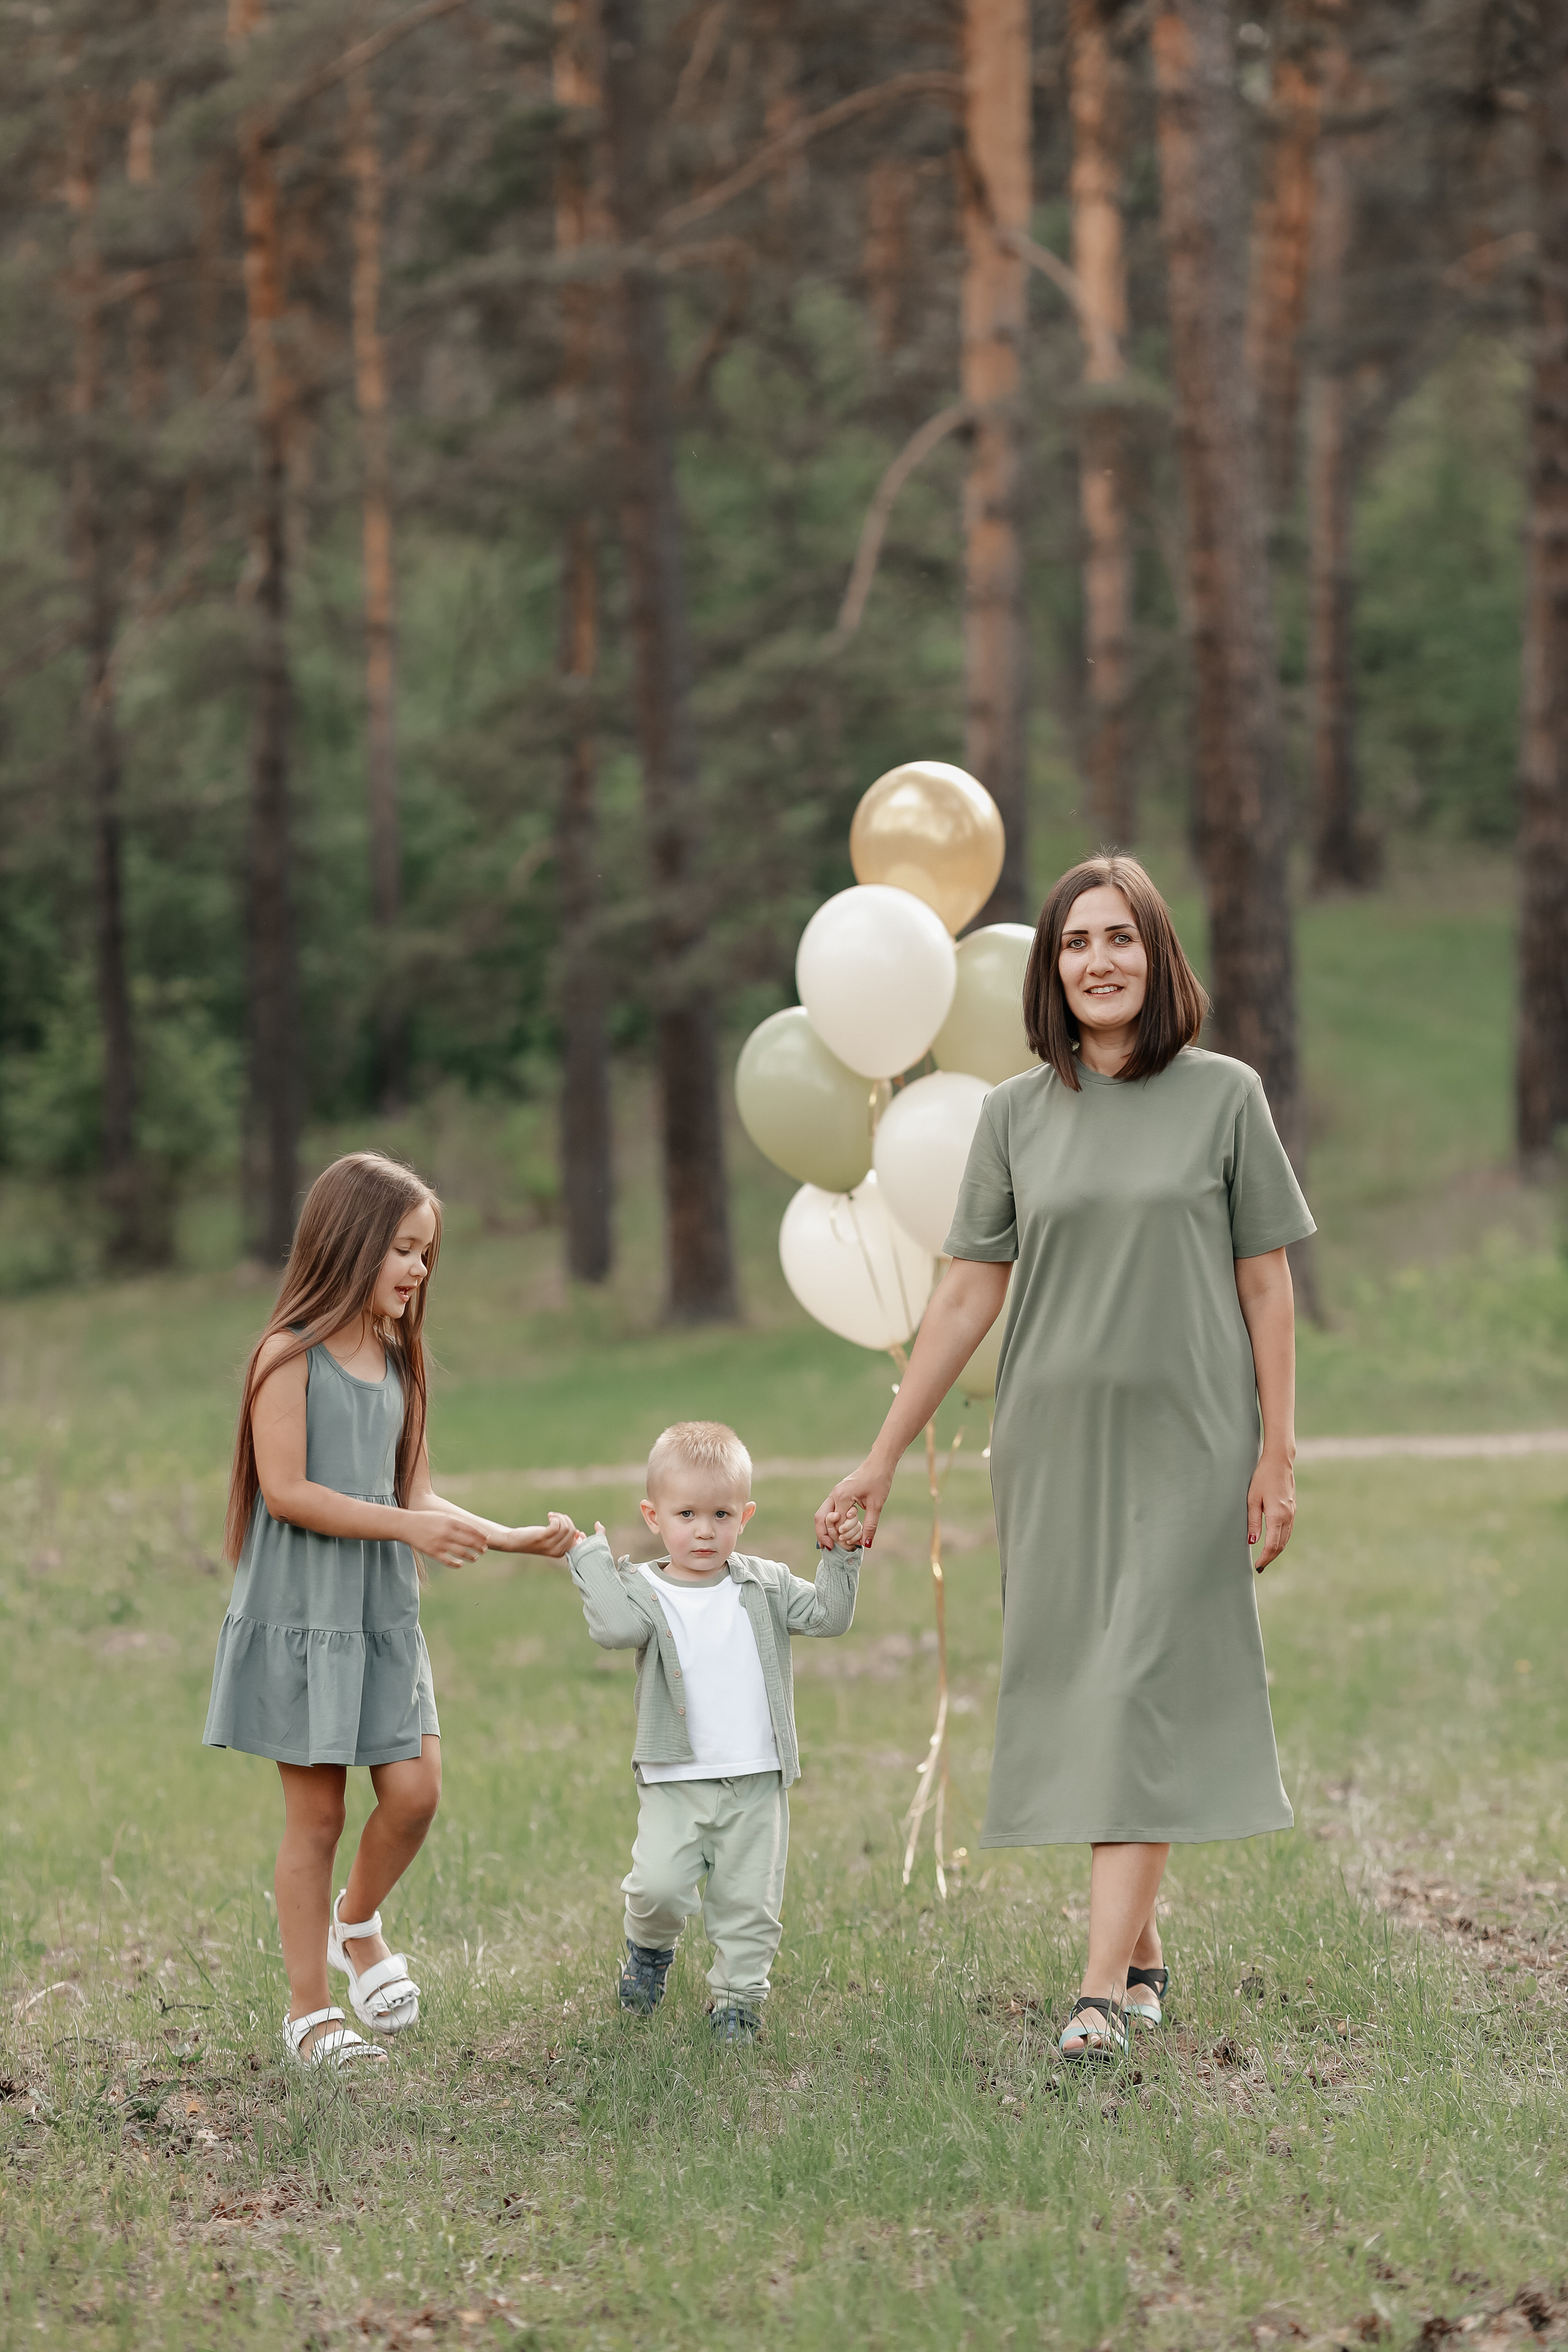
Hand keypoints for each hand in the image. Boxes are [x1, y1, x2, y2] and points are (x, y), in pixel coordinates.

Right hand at [406, 1507, 490, 1568]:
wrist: (406, 1525)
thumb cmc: (427, 1519)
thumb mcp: (443, 1515)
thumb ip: (457, 1522)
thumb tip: (473, 1529)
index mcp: (450, 1520)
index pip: (471, 1528)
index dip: (481, 1535)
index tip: (488, 1540)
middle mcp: (446, 1531)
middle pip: (469, 1541)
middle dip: (479, 1546)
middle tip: (484, 1550)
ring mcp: (439, 1543)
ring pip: (461, 1552)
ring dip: (471, 1556)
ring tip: (475, 1558)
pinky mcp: (432, 1552)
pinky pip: (448, 1561)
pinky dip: (456, 1564)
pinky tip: (460, 1564)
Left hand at [500, 1511, 581, 1558]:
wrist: (515, 1541)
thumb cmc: (534, 1538)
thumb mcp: (551, 1539)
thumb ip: (564, 1537)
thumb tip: (578, 1533)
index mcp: (561, 1553)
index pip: (577, 1542)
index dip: (578, 1533)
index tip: (573, 1528)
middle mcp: (557, 1551)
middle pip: (572, 1531)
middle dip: (566, 1520)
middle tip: (556, 1517)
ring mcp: (550, 1545)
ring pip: (566, 1528)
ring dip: (560, 1517)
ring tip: (552, 1516)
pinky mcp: (542, 1538)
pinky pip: (557, 1525)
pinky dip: (555, 1517)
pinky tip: (549, 1516)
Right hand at [814, 1458, 892, 1551]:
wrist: (879, 1463)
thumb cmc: (879, 1481)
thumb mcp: (876, 1505)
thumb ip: (870, 1525)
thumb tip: (866, 1544)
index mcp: (842, 1496)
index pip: (837, 1523)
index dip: (843, 1536)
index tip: (853, 1545)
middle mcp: (834, 1494)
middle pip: (820, 1518)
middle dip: (823, 1535)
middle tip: (830, 1549)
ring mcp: (834, 1493)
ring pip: (821, 1514)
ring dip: (824, 1529)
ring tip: (827, 1544)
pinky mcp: (838, 1494)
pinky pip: (827, 1510)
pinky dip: (828, 1522)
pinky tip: (833, 1532)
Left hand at [1247, 1452, 1295, 1571]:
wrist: (1279, 1462)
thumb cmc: (1262, 1478)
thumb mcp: (1252, 1499)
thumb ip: (1253, 1522)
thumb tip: (1252, 1542)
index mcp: (1278, 1516)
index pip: (1272, 1545)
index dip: (1265, 1558)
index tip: (1257, 1566)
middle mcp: (1288, 1517)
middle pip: (1281, 1545)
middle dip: (1270, 1557)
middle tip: (1260, 1567)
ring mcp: (1292, 1513)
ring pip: (1286, 1539)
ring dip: (1276, 1550)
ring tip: (1265, 1558)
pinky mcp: (1293, 1509)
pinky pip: (1288, 1530)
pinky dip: (1281, 1540)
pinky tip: (1274, 1542)